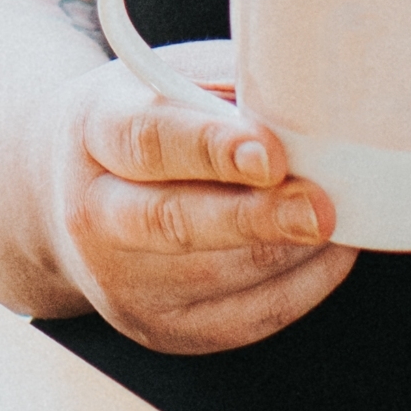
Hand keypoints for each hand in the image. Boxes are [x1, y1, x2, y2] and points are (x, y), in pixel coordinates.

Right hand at [39, 62, 353, 353]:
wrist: (75, 197)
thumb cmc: (147, 125)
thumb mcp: (171, 80)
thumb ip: (229, 88)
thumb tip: (311, 100)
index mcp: (94, 132)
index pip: (149, 141)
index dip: (211, 149)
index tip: (270, 153)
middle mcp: (94, 216)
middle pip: (176, 222)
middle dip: (256, 218)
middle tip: (320, 208)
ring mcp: (124, 284)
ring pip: (225, 275)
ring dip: (295, 247)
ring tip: (336, 211)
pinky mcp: (164, 330)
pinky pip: (251, 316)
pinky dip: (304, 283)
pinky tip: (326, 249)